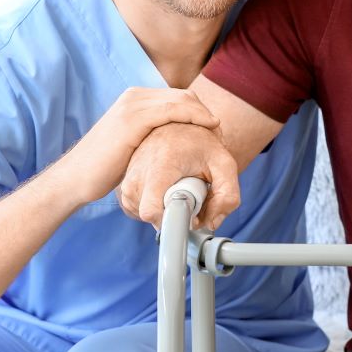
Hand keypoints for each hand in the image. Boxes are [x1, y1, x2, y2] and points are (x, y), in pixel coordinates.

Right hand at [54, 88, 220, 206]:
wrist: (76, 178)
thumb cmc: (105, 167)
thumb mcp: (134, 144)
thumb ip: (152, 136)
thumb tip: (177, 143)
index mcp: (136, 99)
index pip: (179, 97)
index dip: (201, 112)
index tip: (216, 132)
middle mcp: (135, 96)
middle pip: (184, 96)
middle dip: (206, 113)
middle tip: (221, 135)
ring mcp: (133, 105)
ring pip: (182, 100)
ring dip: (205, 116)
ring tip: (219, 136)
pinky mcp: (132, 118)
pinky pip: (173, 110)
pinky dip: (195, 118)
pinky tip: (208, 129)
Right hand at [119, 122, 240, 229]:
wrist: (176, 127)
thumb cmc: (200, 144)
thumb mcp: (224, 164)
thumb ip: (228, 196)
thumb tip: (210, 224)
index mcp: (160, 166)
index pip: (151, 210)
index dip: (173, 221)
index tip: (190, 216)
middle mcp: (138, 175)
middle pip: (156, 217)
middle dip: (177, 213)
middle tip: (190, 191)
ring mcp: (127, 183)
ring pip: (149, 218)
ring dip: (167, 210)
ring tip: (178, 187)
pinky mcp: (124, 191)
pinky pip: (141, 213)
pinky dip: (157, 207)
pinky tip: (166, 189)